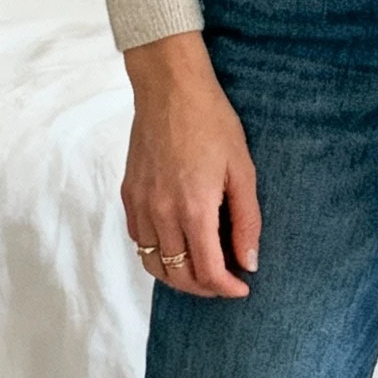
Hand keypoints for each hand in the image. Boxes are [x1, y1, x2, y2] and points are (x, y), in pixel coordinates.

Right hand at [122, 32, 260, 299]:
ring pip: (153, 264)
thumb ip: (246, 221)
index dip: (227, 288)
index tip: (242, 288)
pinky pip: (139, 241)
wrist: (169, 88)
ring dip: (178, 276)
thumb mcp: (242, 170)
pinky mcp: (128, 194)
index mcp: (194, 208)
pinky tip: (177, 245)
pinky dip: (158, 254)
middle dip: (204, 289)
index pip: (207, 271)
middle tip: (224, 283)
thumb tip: (249, 262)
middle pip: (177, 275)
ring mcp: (140, 205)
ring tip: (201, 271)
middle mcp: (161, 213)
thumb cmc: (211, 122)